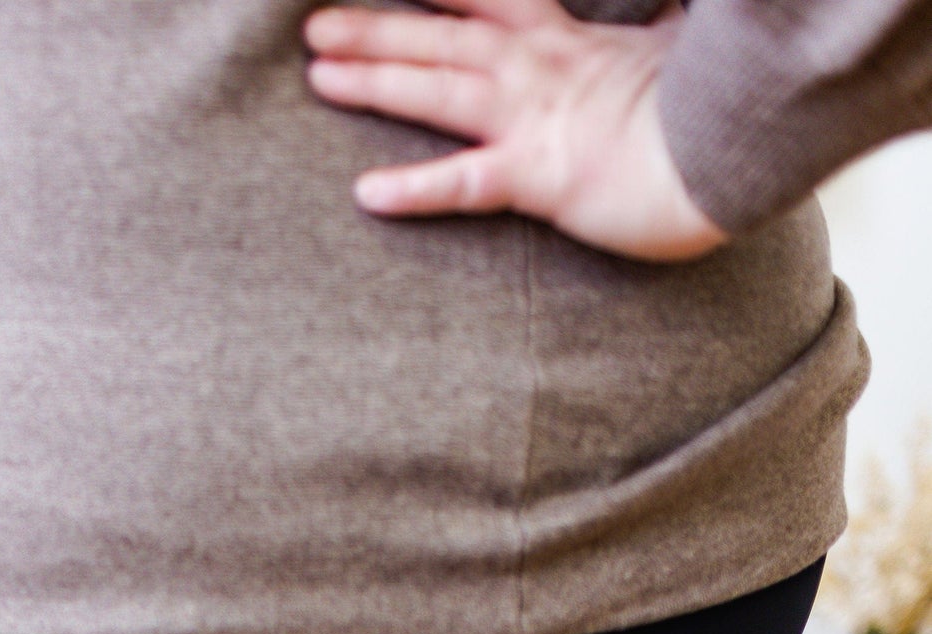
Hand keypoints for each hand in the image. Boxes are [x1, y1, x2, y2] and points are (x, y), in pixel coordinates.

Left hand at [303, 0, 726, 261]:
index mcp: (567, 39)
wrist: (736, 148)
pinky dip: (415, 189)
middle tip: (314, 24)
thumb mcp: (674, 47)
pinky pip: (466, 184)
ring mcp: (534, 120)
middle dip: (374, 26)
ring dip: (375, 79)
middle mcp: (538, 68)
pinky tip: (367, 195)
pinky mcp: (539, 177)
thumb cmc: (707, 108)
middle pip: (440, 38)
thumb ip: (650, 21)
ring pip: (438, 90)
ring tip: (318, 75)